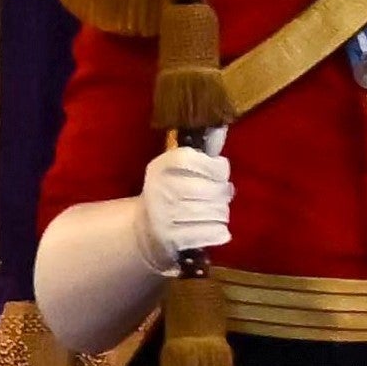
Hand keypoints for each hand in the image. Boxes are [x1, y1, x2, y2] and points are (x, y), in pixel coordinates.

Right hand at [137, 131, 235, 262]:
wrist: (144, 230)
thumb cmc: (169, 194)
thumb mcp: (174, 171)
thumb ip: (197, 154)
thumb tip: (222, 127)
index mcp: (162, 167)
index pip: (194, 160)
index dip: (216, 167)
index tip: (218, 173)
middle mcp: (162, 189)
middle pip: (213, 189)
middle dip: (223, 194)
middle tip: (218, 196)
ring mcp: (166, 216)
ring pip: (216, 212)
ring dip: (221, 214)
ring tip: (214, 213)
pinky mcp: (173, 238)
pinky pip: (212, 233)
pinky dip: (219, 232)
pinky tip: (213, 229)